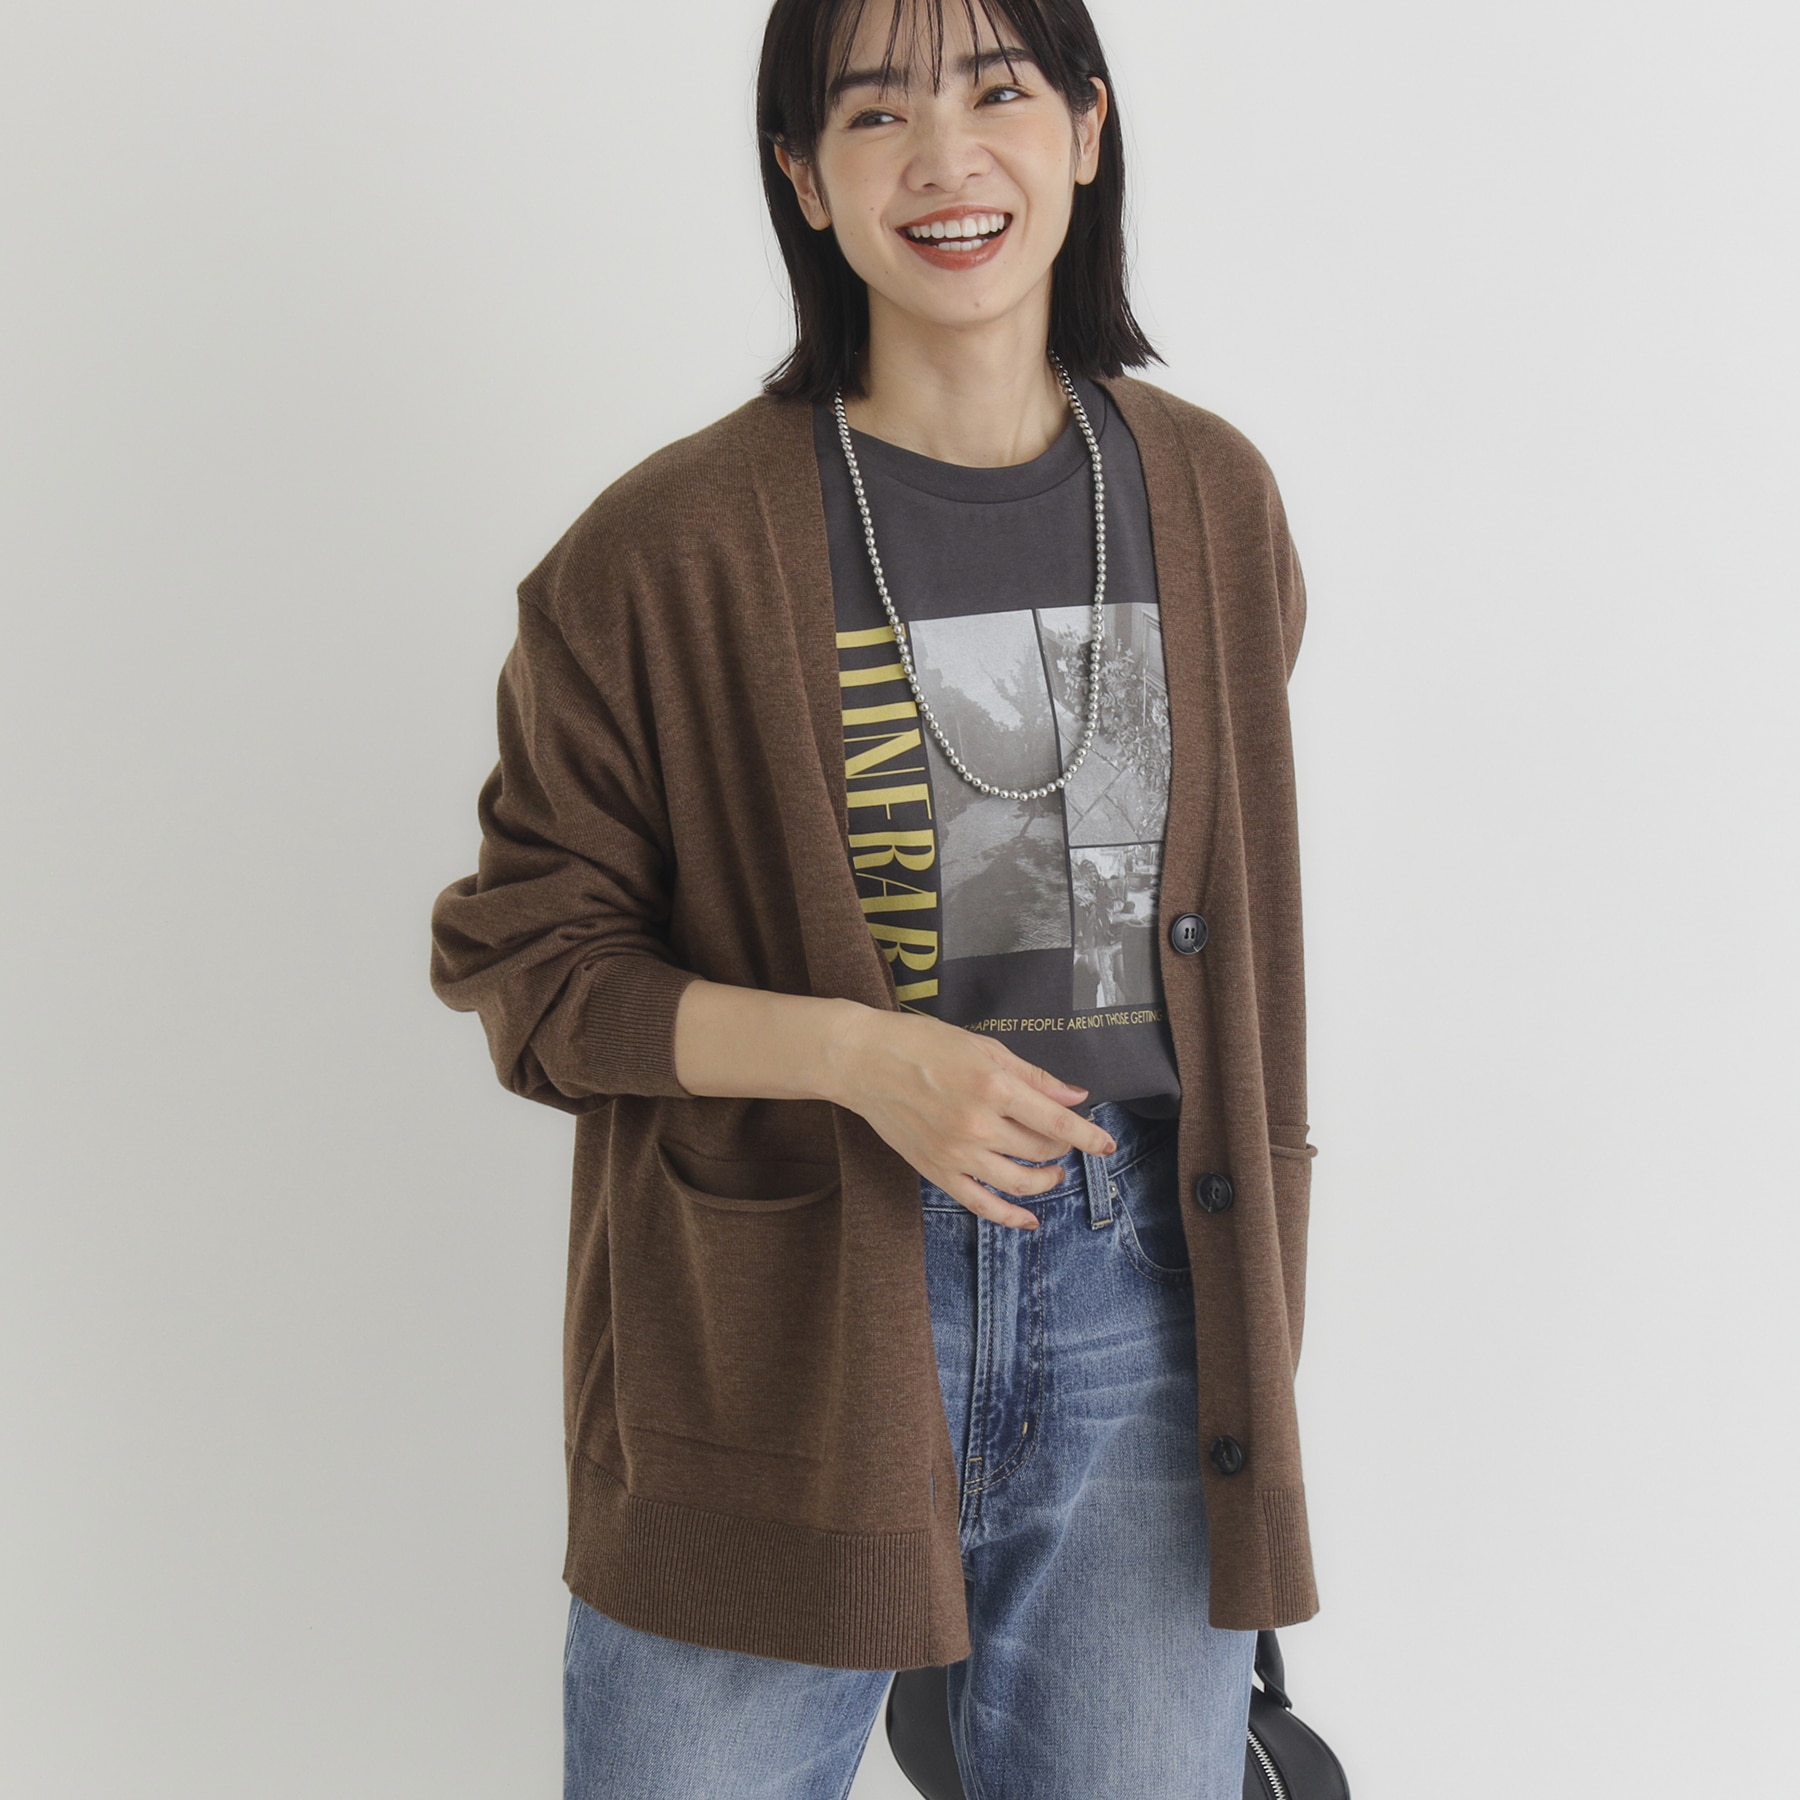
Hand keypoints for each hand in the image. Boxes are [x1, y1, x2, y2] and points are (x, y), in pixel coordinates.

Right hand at [826, 1007, 1116, 1228]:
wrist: (863, 1062)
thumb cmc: (921, 1044)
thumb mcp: (983, 1047)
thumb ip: (1032, 1076)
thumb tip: (1075, 1097)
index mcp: (994, 1087)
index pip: (1057, 1122)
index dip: (1089, 1137)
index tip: (1107, 1144)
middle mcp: (979, 1125)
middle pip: (1041, 1150)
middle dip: (1062, 1147)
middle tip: (1062, 1137)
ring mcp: (957, 1153)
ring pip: (1019, 1183)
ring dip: (1045, 1181)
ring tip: (1053, 1172)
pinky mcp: (937, 1171)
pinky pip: (982, 1205)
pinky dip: (1010, 1217)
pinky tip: (1029, 1219)